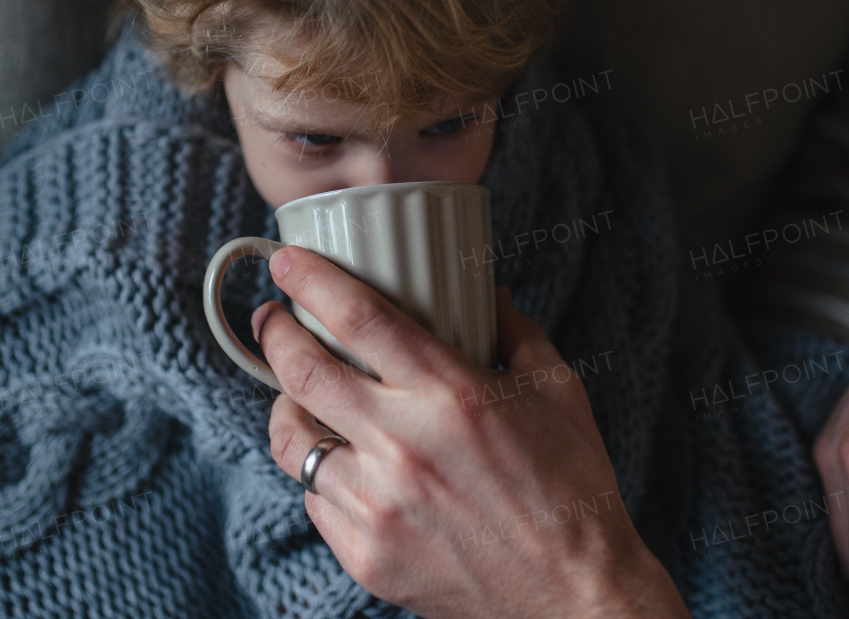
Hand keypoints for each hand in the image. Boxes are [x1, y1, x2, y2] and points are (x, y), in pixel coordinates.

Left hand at [250, 245, 689, 618]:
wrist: (575, 595)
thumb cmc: (572, 488)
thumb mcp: (557, 391)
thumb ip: (514, 331)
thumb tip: (485, 293)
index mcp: (451, 395)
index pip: (358, 317)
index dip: (310, 281)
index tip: (287, 263)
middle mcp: (403, 446)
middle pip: (302, 371)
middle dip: (275, 333)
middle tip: (273, 318)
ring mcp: (377, 505)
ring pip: (293, 440)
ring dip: (287, 406)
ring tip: (298, 394)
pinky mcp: (366, 554)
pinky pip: (314, 499)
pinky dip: (320, 472)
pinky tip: (340, 461)